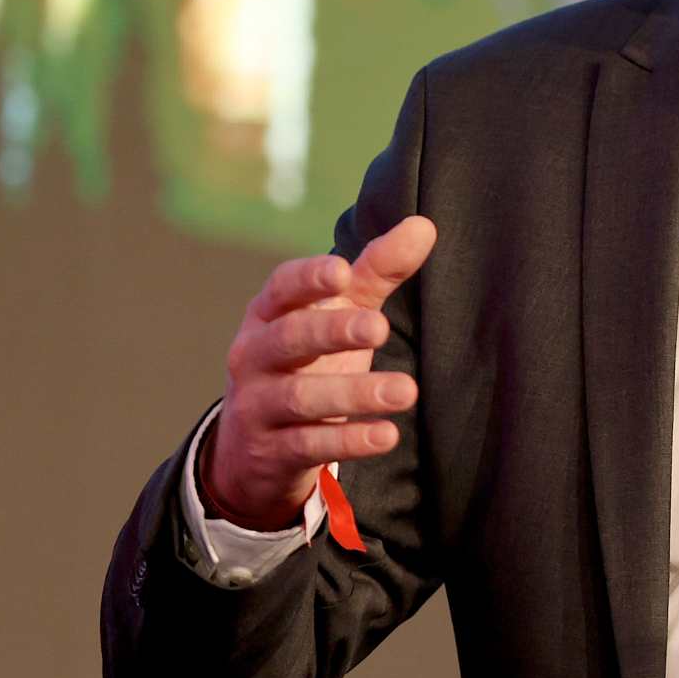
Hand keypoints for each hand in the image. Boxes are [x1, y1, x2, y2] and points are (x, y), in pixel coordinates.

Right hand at [203, 216, 436, 529]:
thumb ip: (375, 273)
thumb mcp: (336, 315)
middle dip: (331, 331)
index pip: (281, 288)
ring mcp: (258, 405)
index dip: (308, 279)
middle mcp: (255, 355)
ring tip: (406, 390)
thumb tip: (425, 225)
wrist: (253, 449)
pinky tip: (386, 435)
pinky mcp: (273, 452)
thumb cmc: (307, 363)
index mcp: (269, 314)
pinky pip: (309, 445)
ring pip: (300, 397)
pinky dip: (348, 440)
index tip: (342, 272)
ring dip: (353, 392)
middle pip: (288, 338)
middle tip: (379, 327)